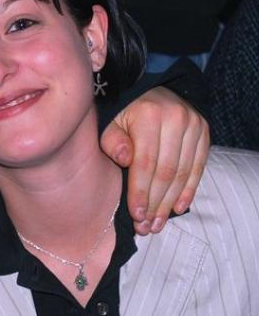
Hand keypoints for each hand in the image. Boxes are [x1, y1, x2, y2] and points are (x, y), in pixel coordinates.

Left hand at [100, 86, 209, 234]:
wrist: (151, 89)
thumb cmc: (124, 111)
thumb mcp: (110, 121)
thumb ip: (112, 141)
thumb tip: (125, 160)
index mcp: (149, 115)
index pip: (145, 162)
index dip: (140, 192)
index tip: (135, 215)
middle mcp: (176, 118)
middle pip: (166, 171)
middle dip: (155, 203)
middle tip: (146, 227)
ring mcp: (194, 124)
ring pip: (183, 172)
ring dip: (170, 202)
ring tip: (158, 223)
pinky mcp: (204, 132)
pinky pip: (198, 167)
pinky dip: (188, 190)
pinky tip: (177, 208)